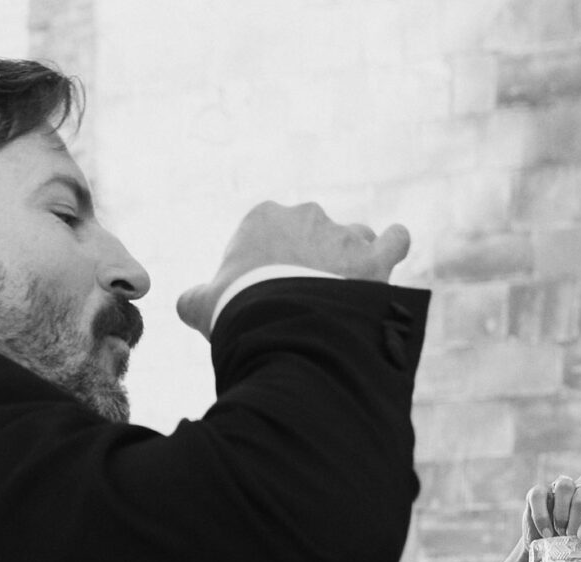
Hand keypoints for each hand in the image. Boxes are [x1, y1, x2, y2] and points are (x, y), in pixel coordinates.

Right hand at [177, 201, 410, 334]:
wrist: (282, 328)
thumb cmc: (240, 314)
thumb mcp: (206, 307)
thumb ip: (196, 300)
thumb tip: (185, 304)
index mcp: (263, 217)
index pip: (271, 237)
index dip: (271, 268)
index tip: (271, 296)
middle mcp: (305, 215)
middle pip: (312, 237)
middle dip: (311, 265)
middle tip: (306, 305)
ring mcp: (341, 234)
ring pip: (352, 239)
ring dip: (350, 261)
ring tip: (344, 296)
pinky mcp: (373, 258)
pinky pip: (394, 241)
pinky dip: (395, 246)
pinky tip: (393, 252)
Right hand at [521, 471, 580, 549]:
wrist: (552, 550)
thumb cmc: (578, 549)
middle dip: (577, 520)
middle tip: (572, 538)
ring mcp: (561, 487)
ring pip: (565, 487)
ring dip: (562, 514)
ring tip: (560, 534)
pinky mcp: (540, 492)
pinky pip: (539, 496)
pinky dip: (541, 516)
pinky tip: (546, 533)